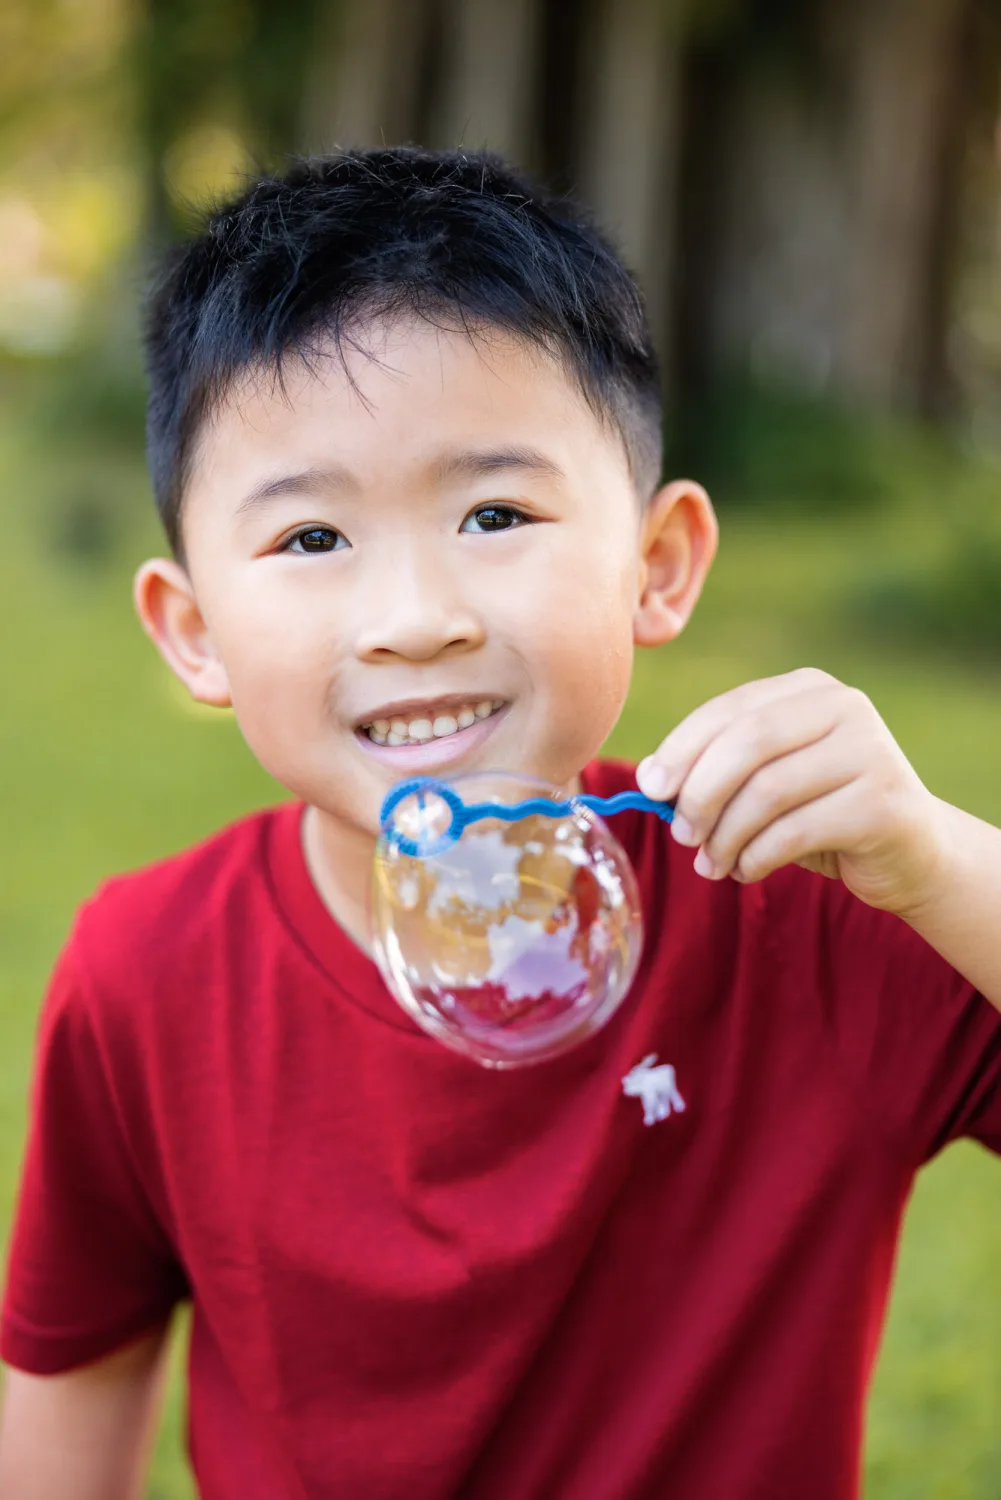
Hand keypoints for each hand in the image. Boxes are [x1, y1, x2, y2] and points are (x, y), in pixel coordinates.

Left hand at [636, 667, 947, 916]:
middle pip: (749, 742)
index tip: (649, 787)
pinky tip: (745, 870)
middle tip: (681, 834)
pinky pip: (795, 832)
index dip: (682, 746)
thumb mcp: (767, 781)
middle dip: (701, 792)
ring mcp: (871, 751)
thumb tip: (649, 780)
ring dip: (726, 835)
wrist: (909, 853)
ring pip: (769, 791)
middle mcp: (845, 707)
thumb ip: (717, 770)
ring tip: (710, 864)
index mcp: (809, 689)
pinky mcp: (883, 804)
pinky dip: (756, 857)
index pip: (731, 708)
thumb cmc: (820, 813)